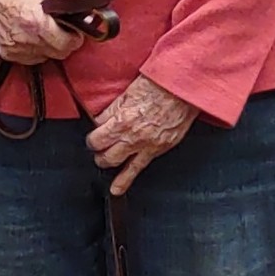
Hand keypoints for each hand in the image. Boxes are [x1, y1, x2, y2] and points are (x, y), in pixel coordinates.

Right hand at [0, 0, 84, 65]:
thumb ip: (68, 2)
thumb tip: (87, 15)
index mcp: (37, 23)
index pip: (67, 44)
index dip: (75, 37)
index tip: (75, 30)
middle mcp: (25, 40)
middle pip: (58, 53)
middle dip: (65, 43)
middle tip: (63, 30)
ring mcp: (15, 49)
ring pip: (46, 57)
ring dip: (50, 47)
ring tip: (46, 30)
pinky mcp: (7, 54)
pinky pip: (31, 58)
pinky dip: (36, 50)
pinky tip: (32, 35)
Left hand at [87, 76, 198, 196]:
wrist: (182, 90)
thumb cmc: (159, 86)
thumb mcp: (128, 93)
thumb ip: (112, 109)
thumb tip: (100, 119)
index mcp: (121, 120)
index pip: (95, 136)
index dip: (92, 136)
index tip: (94, 135)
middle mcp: (130, 136)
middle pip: (102, 152)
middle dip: (97, 150)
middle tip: (98, 147)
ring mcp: (143, 145)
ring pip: (115, 162)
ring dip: (106, 162)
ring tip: (104, 161)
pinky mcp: (156, 150)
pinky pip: (137, 169)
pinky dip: (124, 181)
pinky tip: (117, 189)